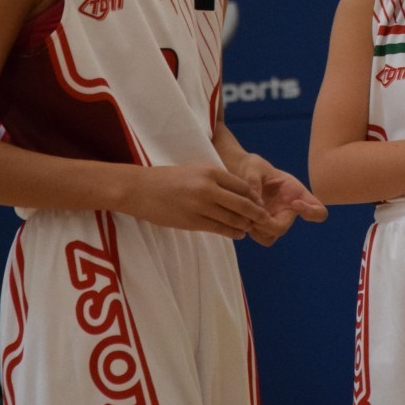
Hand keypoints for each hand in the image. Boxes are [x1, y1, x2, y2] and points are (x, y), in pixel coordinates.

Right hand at [130, 162, 279, 238]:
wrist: (140, 189)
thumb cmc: (169, 179)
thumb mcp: (196, 171)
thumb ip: (217, 180)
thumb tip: (240, 193)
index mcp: (211, 172)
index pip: (242, 186)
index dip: (254, 197)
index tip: (259, 203)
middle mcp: (208, 188)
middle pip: (243, 204)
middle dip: (256, 213)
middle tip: (264, 219)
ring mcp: (200, 206)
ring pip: (232, 219)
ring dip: (245, 225)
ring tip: (250, 227)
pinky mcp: (192, 222)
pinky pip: (219, 229)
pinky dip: (232, 232)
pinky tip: (238, 233)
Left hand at [232, 154, 328, 246]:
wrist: (240, 172)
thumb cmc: (252, 166)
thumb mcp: (253, 167)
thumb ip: (253, 181)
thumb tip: (256, 204)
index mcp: (296, 194)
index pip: (319, 212)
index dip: (311, 212)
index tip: (294, 202)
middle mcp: (288, 210)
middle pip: (282, 228)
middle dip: (265, 222)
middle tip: (255, 211)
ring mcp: (275, 219)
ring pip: (270, 236)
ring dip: (256, 227)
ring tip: (246, 211)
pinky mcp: (262, 226)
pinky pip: (261, 237)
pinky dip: (251, 230)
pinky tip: (243, 216)